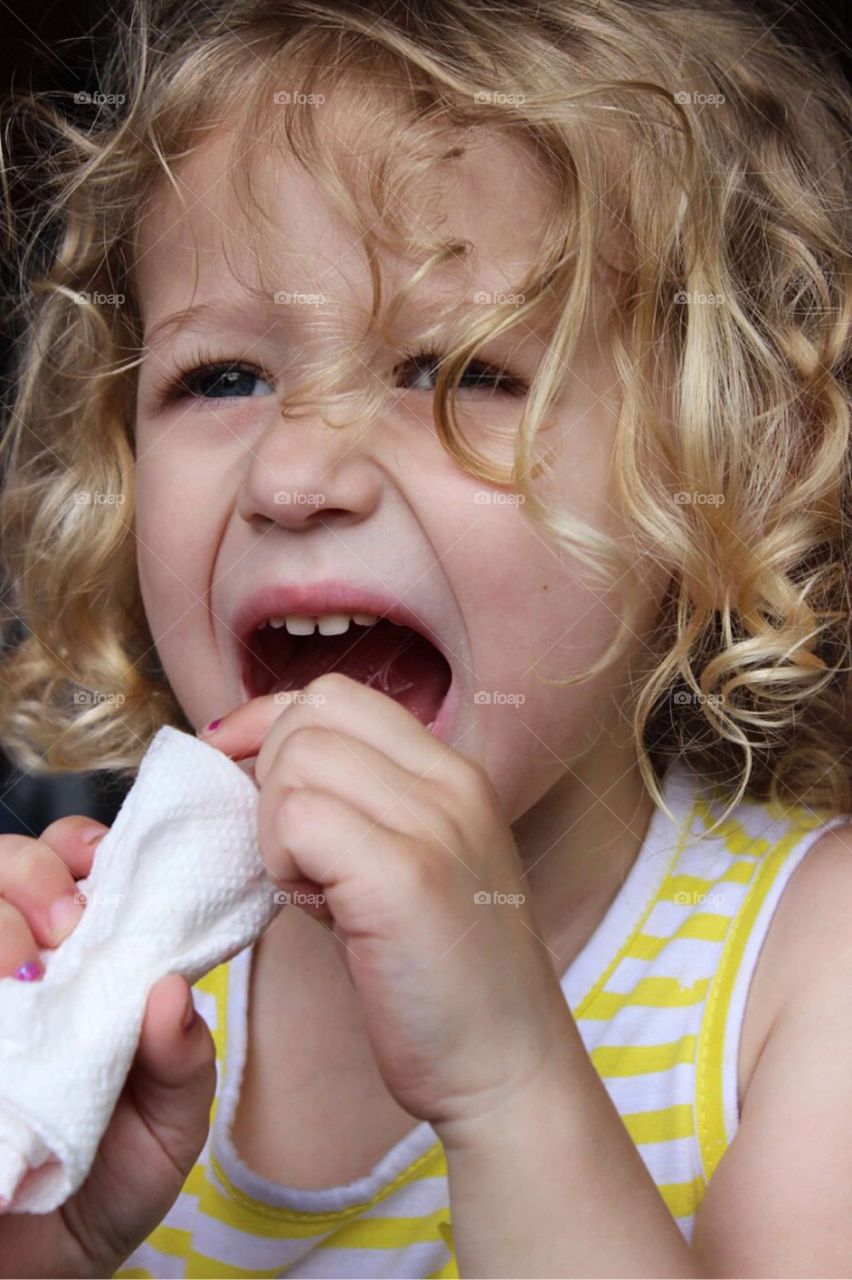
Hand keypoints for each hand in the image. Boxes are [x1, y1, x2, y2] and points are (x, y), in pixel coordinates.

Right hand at [0, 817, 215, 1276]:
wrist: (36, 1279)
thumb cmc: (105, 1186)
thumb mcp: (168, 1128)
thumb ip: (182, 1063)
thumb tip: (172, 993)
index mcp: (84, 966)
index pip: (70, 865)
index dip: (82, 849)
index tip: (105, 871)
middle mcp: (17, 969)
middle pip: (3, 864)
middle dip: (33, 874)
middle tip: (67, 931)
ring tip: (21, 975)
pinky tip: (2, 1002)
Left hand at [199, 672, 571, 1140]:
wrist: (505, 1068)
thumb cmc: (441, 976)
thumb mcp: (410, 861)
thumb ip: (356, 805)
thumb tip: (258, 762)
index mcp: (453, 772)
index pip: (337, 695)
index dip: (272, 725)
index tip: (241, 771)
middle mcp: (451, 783)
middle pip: (311, 715)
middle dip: (272, 777)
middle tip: (295, 855)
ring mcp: (434, 824)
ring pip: (298, 761)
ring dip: (276, 825)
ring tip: (313, 887)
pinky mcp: (406, 877)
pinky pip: (298, 820)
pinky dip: (283, 861)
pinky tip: (316, 908)